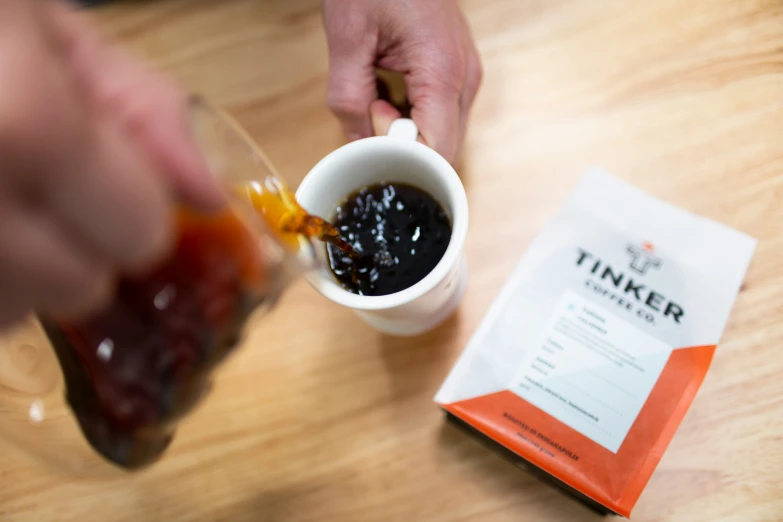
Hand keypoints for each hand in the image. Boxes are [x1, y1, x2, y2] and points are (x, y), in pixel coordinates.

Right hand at [0, 0, 221, 325]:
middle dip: (82, 246)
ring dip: (22, 272)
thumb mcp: (53, 31)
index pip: (139, 233)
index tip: (114, 182)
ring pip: (12, 314)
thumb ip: (147, 111)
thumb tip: (212, 197)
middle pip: (80, 287)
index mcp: (23, 125)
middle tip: (42, 188)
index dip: (138, 210)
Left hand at [322, 0, 481, 163]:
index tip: (376, 150)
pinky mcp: (457, 71)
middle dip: (404, 150)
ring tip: (376, 94)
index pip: (440, 153)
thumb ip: (348, 99)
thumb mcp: (348, 39)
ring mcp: (465, 75)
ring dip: (405, 132)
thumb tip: (355, 147)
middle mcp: (465, 79)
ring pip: (441, 133)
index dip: (407, 165)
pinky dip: (411, 115)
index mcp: (443, 73)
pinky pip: (439, 113)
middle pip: (444, 148)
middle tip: (370, 114)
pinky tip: (386, 89)